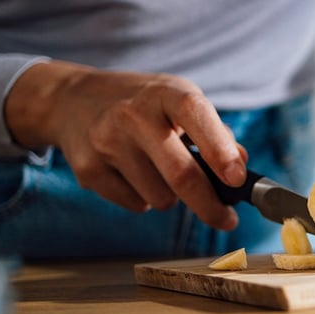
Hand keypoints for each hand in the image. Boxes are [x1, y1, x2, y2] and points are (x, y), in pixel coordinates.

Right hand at [4, 60, 246, 229]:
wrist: (73, 100)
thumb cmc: (143, 105)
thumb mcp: (179, 101)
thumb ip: (215, 132)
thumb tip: (242, 165)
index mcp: (165, 92)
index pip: (196, 116)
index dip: (220, 150)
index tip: (238, 179)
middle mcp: (133, 114)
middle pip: (180, 174)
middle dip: (210, 205)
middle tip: (227, 220)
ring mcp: (107, 142)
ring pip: (161, 198)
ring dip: (172, 197)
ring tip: (159, 171)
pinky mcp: (88, 170)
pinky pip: (136, 205)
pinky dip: (144, 199)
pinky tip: (132, 173)